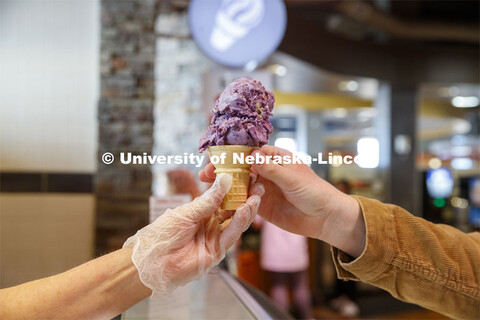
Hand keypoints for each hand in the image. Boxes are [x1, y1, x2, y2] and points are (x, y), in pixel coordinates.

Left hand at [124, 173, 263, 298]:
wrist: (153, 260)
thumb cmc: (164, 233)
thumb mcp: (187, 212)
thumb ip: (209, 199)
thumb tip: (226, 179)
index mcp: (202, 211)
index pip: (223, 197)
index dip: (235, 187)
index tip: (246, 176)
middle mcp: (211, 223)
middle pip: (233, 209)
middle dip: (246, 198)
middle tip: (257, 185)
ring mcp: (215, 237)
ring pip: (236, 222)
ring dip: (247, 210)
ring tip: (255, 197)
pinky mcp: (217, 251)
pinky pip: (231, 235)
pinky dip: (239, 223)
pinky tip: (244, 211)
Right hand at [200, 146, 364, 256]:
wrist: (325, 218)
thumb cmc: (315, 192)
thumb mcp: (293, 179)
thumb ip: (272, 170)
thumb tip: (252, 157)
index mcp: (275, 158)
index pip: (249, 152)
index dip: (231, 154)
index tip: (216, 157)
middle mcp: (266, 172)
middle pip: (239, 168)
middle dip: (222, 171)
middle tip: (205, 174)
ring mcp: (263, 189)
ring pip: (239, 185)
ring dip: (224, 186)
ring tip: (208, 188)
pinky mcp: (261, 206)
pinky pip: (244, 202)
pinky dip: (233, 202)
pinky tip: (221, 203)